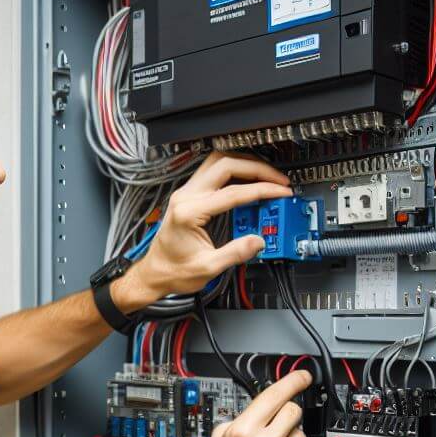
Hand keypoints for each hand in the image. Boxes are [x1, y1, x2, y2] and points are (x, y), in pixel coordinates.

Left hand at [111, 152, 290, 311]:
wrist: (154, 274)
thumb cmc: (173, 271)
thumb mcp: (207, 268)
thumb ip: (235, 253)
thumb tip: (258, 241)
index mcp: (189, 212)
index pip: (233, 192)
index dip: (262, 190)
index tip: (281, 192)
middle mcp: (185, 197)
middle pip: (225, 165)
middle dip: (256, 168)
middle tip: (278, 180)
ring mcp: (185, 194)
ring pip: (217, 162)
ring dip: (244, 164)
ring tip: (266, 175)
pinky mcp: (188, 196)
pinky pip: (213, 172)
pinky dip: (234, 171)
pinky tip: (247, 180)